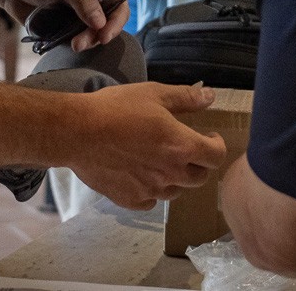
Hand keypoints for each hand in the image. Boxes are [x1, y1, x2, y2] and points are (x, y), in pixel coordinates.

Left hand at [0, 0, 127, 52]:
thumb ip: (83, 1)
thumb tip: (101, 23)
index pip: (119, 2)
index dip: (117, 19)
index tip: (105, 33)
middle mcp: (92, 1)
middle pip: (108, 23)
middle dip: (99, 35)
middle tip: (85, 43)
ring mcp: (79, 16)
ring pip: (93, 35)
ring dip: (87, 42)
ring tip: (74, 46)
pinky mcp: (66, 29)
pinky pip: (77, 40)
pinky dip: (75, 45)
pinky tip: (67, 46)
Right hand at [67, 83, 227, 209]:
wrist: (78, 133)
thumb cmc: (117, 109)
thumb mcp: (154, 94)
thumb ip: (186, 98)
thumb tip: (210, 97)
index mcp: (181, 146)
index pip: (216, 156)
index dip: (217, 145)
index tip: (209, 136)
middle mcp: (171, 173)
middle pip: (200, 177)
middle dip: (198, 163)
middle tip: (186, 148)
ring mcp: (151, 190)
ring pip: (176, 191)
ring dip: (176, 177)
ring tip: (162, 160)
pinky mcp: (131, 200)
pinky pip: (151, 200)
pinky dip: (152, 189)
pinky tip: (141, 174)